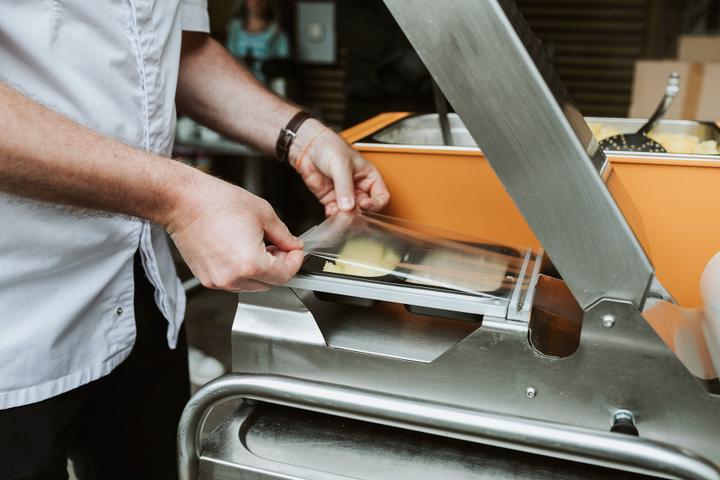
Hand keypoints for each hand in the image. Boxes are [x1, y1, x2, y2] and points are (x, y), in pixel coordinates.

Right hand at [163, 172, 303, 291]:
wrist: (183, 201)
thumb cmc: (216, 203)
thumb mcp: (262, 213)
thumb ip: (284, 235)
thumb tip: (293, 245)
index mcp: (250, 264)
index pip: (285, 274)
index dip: (295, 261)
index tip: (295, 251)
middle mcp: (233, 278)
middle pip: (270, 283)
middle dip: (279, 266)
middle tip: (279, 247)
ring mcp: (218, 281)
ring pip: (252, 285)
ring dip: (262, 270)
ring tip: (259, 246)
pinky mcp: (207, 279)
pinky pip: (234, 282)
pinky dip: (243, 271)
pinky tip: (242, 251)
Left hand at [289, 119, 389, 216]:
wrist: (308, 146)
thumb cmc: (329, 146)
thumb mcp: (341, 165)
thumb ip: (344, 187)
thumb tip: (348, 206)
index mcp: (369, 177)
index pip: (381, 196)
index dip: (375, 204)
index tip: (364, 204)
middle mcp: (359, 187)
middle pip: (365, 208)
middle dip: (358, 212)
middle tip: (350, 212)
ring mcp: (344, 194)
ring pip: (350, 213)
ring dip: (345, 216)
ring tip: (339, 213)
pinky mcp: (331, 199)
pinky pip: (336, 212)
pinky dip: (333, 215)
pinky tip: (330, 211)